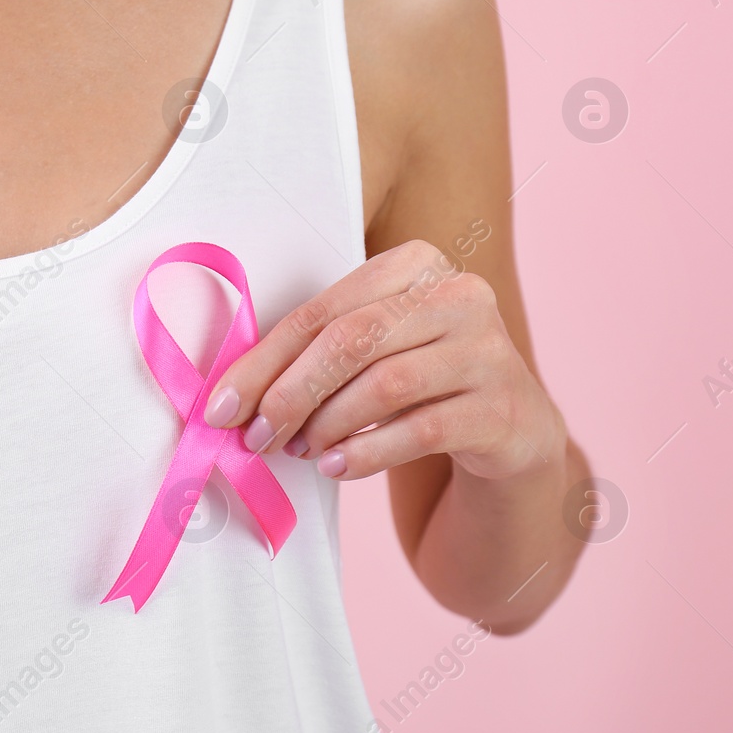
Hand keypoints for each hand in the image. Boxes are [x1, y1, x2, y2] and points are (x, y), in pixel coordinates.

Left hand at [203, 240, 562, 482]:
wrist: (510, 431)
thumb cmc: (420, 382)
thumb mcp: (373, 350)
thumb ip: (315, 354)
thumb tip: (233, 397)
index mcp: (416, 264)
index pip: (322, 311)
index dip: (263, 361)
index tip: (222, 406)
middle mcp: (460, 295)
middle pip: (350, 341)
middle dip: (289, 394)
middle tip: (256, 436)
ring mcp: (488, 350)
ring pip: (385, 384)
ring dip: (327, 424)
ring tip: (299, 450)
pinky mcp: (503, 407)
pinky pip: (421, 430)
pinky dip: (368, 452)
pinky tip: (337, 467)